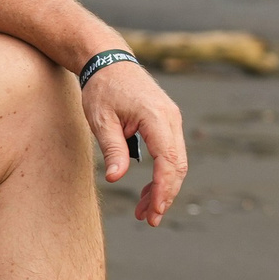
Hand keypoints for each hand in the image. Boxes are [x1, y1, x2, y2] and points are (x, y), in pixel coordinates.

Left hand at [80, 60, 187, 225]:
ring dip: (164, 188)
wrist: (108, 60)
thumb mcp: (100, 120)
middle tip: (149, 220)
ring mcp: (172, 120)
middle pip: (178, 165)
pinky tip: (149, 192)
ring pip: (177, 162)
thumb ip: (112, 148)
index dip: (163, 188)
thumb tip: (116, 178)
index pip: (168, 159)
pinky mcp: (167, 123)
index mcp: (156, 116)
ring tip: (145, 212)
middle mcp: (171, 118)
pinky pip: (170, 153)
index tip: (155, 212)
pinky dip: (162, 174)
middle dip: (166, 195)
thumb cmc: (102, 88)